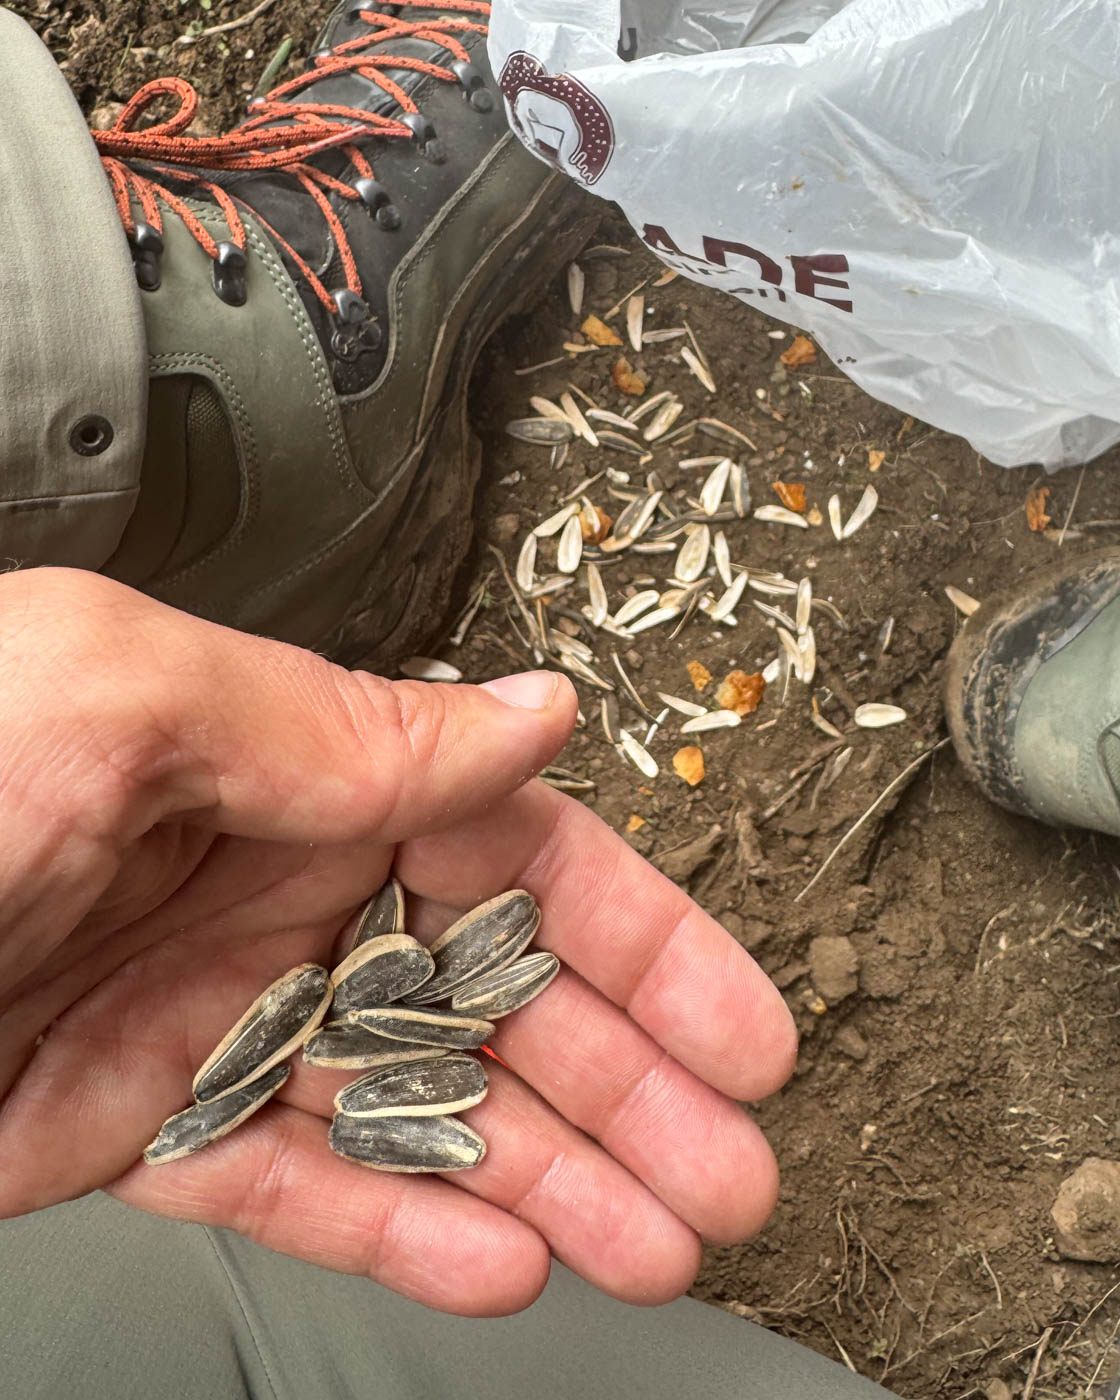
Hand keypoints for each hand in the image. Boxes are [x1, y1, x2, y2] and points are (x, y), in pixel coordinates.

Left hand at [0, 568, 795, 1315]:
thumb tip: (520, 710)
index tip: (738, 1025)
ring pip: (418, 1099)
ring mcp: (208, 1007)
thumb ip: (334, 717)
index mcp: (282, 764)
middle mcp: (264, 879)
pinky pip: (297, 1176)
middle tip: (729, 1173)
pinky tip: (504, 1256)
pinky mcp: (136, 1120)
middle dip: (626, 1085)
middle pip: (493, 992)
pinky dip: (405, 1220)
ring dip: (549, 1173)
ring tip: (659, 1236)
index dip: (642, 943)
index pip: (512, 849)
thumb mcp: (113, 698)